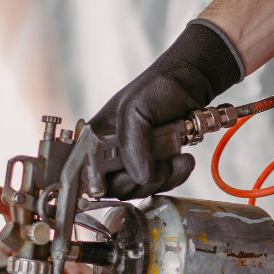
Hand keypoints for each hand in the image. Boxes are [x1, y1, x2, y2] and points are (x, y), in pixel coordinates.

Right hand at [88, 20, 241, 198]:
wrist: (189, 84)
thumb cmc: (155, 89)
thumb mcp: (134, 110)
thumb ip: (132, 144)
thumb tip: (140, 178)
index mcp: (94, 139)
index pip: (85, 174)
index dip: (98, 183)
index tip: (121, 180)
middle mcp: (110, 154)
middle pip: (115, 188)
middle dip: (140, 182)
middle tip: (159, 166)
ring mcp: (133, 162)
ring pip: (139, 189)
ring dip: (162, 179)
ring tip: (178, 159)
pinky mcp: (154, 166)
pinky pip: (159, 184)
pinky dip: (174, 176)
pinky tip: (183, 160)